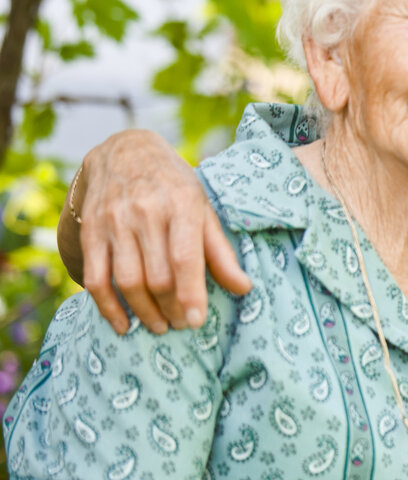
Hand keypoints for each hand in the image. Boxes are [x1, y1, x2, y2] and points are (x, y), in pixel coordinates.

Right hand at [68, 130, 250, 333]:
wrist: (124, 152)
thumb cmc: (173, 186)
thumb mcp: (203, 208)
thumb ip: (220, 250)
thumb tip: (244, 288)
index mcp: (182, 204)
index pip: (185, 258)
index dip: (191, 294)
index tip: (197, 322)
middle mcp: (146, 213)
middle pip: (158, 276)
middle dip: (171, 308)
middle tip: (181, 324)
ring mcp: (114, 222)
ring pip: (128, 281)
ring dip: (144, 312)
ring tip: (159, 326)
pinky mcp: (91, 232)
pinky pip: (96, 278)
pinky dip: (108, 307)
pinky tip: (122, 323)